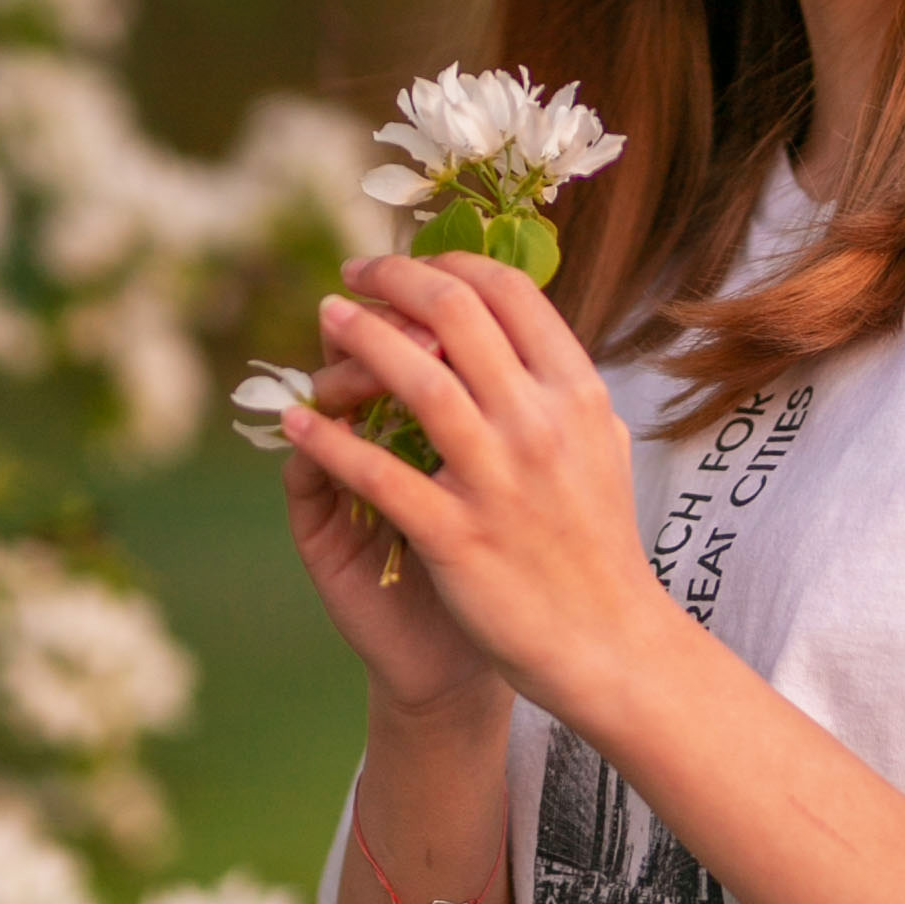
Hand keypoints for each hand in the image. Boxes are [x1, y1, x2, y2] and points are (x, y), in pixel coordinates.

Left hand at [283, 249, 673, 732]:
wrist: (606, 642)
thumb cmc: (597, 542)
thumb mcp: (601, 444)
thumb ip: (561, 385)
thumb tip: (521, 324)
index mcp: (578, 394)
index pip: (510, 293)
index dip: (450, 260)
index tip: (410, 261)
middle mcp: (541, 424)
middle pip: (456, 314)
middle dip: (395, 280)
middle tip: (354, 274)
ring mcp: (498, 480)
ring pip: (416, 380)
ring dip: (360, 340)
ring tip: (326, 320)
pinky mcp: (455, 537)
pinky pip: (376, 472)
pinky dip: (329, 439)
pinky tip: (297, 421)